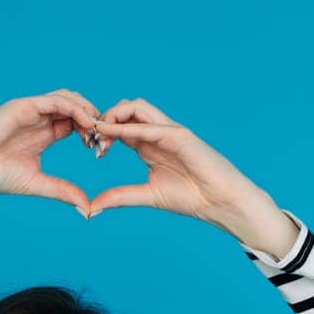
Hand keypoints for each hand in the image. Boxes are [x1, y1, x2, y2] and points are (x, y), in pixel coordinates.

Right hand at [0, 91, 100, 212]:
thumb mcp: (37, 183)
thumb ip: (62, 191)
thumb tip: (87, 208)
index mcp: (44, 133)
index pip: (76, 124)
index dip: (92, 133)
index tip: (101, 152)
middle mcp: (39, 118)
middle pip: (77, 108)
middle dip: (94, 121)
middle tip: (103, 140)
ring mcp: (32, 109)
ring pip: (69, 99)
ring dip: (87, 111)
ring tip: (97, 131)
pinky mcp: (24, 106)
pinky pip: (56, 100)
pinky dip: (74, 108)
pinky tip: (85, 124)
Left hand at [87, 97, 294, 251]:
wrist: (220, 202)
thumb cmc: (192, 197)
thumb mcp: (147, 195)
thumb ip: (120, 196)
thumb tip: (92, 206)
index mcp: (148, 145)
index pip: (120, 126)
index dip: (102, 133)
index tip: (93, 151)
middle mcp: (157, 133)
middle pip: (125, 110)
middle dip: (104, 119)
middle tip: (93, 141)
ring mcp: (169, 131)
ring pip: (136, 106)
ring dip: (113, 116)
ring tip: (100, 134)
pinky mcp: (179, 135)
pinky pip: (150, 125)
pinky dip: (128, 128)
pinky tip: (112, 135)